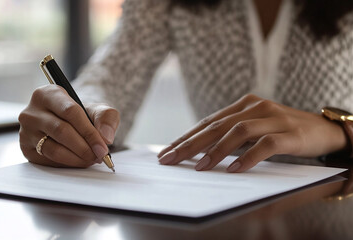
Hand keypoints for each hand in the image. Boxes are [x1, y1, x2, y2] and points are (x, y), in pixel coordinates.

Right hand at [18, 85, 119, 166]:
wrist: (69, 124)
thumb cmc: (82, 115)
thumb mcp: (98, 110)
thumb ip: (107, 118)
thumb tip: (106, 137)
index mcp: (48, 94)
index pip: (70, 112)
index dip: (89, 132)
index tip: (103, 146)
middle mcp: (32, 111)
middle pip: (61, 131)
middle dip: (84, 147)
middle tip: (99, 156)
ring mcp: (26, 131)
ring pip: (53, 149)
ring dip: (77, 158)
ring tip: (91, 159)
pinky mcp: (26, 149)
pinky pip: (48, 161)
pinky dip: (67, 164)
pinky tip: (78, 161)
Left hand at [157, 94, 347, 172]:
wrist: (324, 130)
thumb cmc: (283, 131)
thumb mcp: (255, 128)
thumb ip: (232, 134)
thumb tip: (199, 152)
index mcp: (244, 105)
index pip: (209, 122)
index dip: (186, 137)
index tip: (167, 151)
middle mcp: (256, 107)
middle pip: (217, 126)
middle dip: (190, 144)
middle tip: (171, 159)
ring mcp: (274, 119)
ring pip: (238, 132)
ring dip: (216, 151)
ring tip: (199, 167)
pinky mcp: (290, 134)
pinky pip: (266, 145)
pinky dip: (248, 157)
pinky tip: (234, 169)